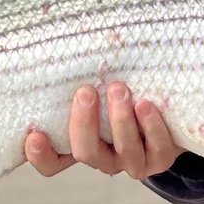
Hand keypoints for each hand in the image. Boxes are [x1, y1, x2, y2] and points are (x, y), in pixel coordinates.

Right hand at [24, 82, 178, 179]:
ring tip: (118, 89)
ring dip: (120, 120)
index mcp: (83, 144)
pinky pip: (157, 147)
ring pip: (123, 150)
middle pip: (86, 153)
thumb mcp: (100, 89)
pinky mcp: (161, 158)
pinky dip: (151, 126)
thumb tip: (62, 40)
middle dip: (84, 123)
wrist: (169, 111)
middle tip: (86, 91)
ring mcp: (134, 161)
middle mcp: (105, 158)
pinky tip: (145, 104)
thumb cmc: (125, 92)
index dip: (41, 155)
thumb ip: (81, 80)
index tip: (34, 135)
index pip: (53, 162)